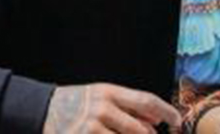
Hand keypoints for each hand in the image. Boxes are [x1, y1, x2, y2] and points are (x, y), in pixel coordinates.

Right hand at [44, 83, 180, 132]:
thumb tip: (153, 123)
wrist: (42, 109)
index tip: (177, 121)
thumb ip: (126, 108)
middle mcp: (103, 107)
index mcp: (109, 92)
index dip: (166, 112)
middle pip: (139, 128)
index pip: (146, 100)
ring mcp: (92, 125)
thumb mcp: (101, 98)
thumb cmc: (76, 104)